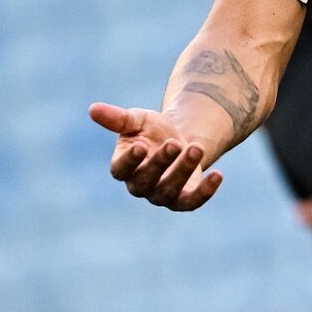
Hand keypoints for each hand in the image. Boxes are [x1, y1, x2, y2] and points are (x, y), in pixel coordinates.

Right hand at [88, 102, 222, 210]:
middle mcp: (139, 185)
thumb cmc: (152, 130)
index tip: (141, 146)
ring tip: (196, 148)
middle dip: (161, 163)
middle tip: (175, 143)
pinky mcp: (184, 199)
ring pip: (169, 191)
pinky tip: (218, 175)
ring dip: (183, 171)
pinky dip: (205, 192)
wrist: (180, 137)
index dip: (129, 161)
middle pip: (146, 181)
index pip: (121, 169)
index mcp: (124, 166)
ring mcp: (161, 195)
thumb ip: (118, 118)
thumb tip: (93, 108)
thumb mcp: (137, 120)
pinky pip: (192, 202)